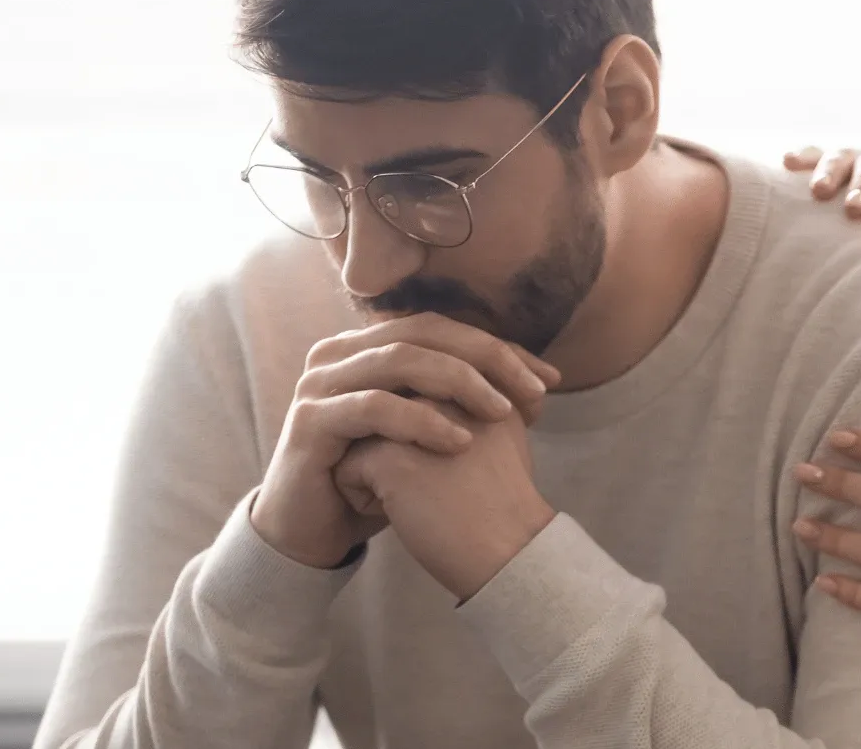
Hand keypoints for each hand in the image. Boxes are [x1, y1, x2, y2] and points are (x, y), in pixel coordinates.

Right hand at [250, 312, 558, 569]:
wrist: (314, 531)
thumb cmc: (379, 479)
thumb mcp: (431, 432)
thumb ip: (467, 399)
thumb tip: (541, 379)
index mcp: (369, 346)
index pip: (444, 329)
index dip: (498, 348)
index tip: (549, 380)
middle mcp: (340, 353)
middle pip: (425, 333)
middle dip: (487, 358)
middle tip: (534, 391)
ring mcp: (320, 384)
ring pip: (400, 361)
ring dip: (459, 382)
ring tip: (502, 413)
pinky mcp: (310, 422)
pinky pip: (374, 408)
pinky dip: (421, 421)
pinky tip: (459, 441)